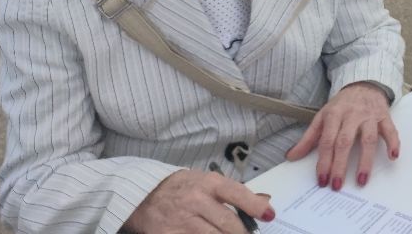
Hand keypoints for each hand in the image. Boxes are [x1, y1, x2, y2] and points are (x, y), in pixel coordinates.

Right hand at [127, 169, 273, 233]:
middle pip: (227, 222)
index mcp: (208, 183)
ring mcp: (181, 220)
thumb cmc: (181, 187)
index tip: (269, 215)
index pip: (237, 193)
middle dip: (242, 233)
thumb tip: (264, 200)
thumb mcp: (206, 182)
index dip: (255, 205)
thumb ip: (233, 192)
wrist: (142, 196)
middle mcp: (195, 200)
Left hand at [285, 82, 399, 190]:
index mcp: (334, 115)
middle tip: (336, 185)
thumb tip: (291, 157)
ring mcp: (369, 116)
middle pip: (345, 142)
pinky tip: (393, 156)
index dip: (324, 162)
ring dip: (365, 161)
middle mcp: (352, 115)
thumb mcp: (322, 117)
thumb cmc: (341, 105)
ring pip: (368, 139)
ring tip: (361, 180)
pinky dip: (393, 142)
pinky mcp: (384, 116)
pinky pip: (390, 130)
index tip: (322, 180)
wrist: (363, 84)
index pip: (327, 141)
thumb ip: (309, 138)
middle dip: (340, 165)